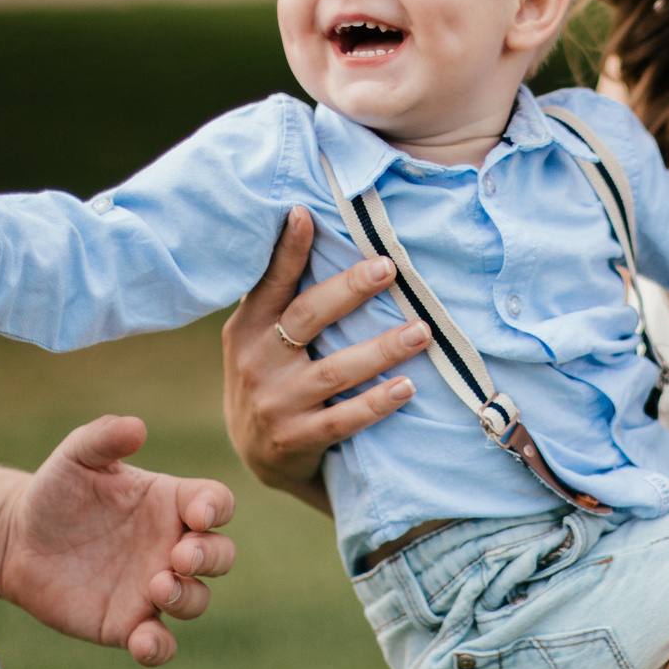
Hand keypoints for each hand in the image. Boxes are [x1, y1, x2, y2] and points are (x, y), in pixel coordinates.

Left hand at [0, 415, 236, 665]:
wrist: (17, 539)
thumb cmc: (55, 491)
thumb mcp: (76, 456)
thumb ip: (104, 437)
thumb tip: (137, 427)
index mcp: (171, 503)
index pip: (216, 503)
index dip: (217, 509)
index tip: (198, 513)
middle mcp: (171, 547)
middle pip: (220, 556)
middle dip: (211, 557)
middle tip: (179, 555)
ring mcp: (153, 588)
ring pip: (197, 600)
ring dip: (188, 597)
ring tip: (157, 586)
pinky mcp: (127, 624)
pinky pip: (159, 644)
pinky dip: (159, 648)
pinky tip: (143, 641)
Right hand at [221, 207, 427, 512]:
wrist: (260, 455)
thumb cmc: (273, 377)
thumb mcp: (260, 338)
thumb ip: (281, 298)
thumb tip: (311, 227)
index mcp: (247, 328)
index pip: (270, 283)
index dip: (286, 250)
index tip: (304, 213)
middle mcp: (255, 362)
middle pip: (306, 317)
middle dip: (349, 290)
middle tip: (389, 268)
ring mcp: (275, 403)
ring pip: (334, 371)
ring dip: (381, 350)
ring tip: (422, 332)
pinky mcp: (295, 440)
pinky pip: (342, 419)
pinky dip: (376, 403)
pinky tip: (407, 388)